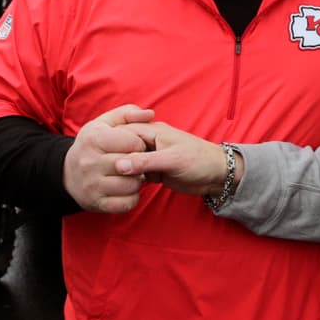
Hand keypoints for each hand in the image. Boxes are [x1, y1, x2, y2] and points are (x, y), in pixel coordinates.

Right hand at [61, 105, 155, 212]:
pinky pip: (126, 204)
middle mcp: (89, 162)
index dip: (140, 144)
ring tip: (133, 175)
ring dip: (138, 181)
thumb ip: (128, 113)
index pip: (132, 142)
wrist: (68, 173)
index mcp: (93, 139)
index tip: (137, 146)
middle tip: (137, 162)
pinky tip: (128, 190)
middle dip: (141, 163)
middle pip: (133, 164)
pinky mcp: (95, 203)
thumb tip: (150, 114)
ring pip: (131, 185)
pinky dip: (133, 198)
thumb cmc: (94, 144)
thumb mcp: (105, 123)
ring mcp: (91, 185)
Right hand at [115, 122, 233, 196]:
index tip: (102, 159)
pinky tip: (126, 189)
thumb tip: (119, 166)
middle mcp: (147, 142)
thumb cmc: (198, 161)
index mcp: (151, 131)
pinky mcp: (152, 172)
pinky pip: (135, 175)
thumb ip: (145, 162)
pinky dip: (130, 182)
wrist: (216, 175)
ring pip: (127, 164)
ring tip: (120, 183)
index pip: (123, 133)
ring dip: (123, 173)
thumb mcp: (172, 160)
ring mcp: (149, 157)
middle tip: (109, 173)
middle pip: (122, 149)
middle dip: (115, 160)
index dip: (112, 145)